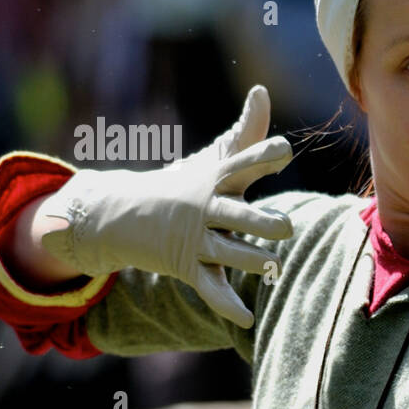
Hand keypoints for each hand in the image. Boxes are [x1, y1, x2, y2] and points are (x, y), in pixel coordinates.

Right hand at [39, 85, 294, 327]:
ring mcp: (196, 239)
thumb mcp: (216, 157)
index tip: (283, 150)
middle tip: (285, 226)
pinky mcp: (188, 266)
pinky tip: (247, 318)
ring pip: (229, 253)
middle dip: (260, 222)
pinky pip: (210, 288)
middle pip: (238, 215)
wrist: (124, 214)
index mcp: (217, 179)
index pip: (242, 163)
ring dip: (251, 261)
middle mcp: (206, 208)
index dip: (262, 156)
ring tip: (273, 265)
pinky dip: (227, 304)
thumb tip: (262, 90)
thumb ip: (248, 131)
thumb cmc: (188, 183)